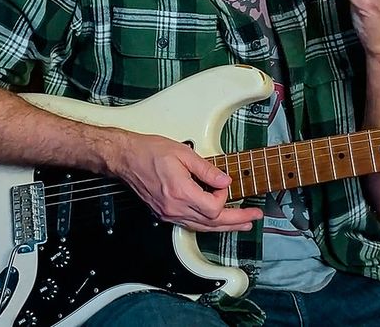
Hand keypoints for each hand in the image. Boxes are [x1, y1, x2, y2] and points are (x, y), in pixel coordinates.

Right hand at [111, 132, 263, 232]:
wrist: (126, 158)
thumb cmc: (149, 152)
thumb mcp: (183, 153)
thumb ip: (207, 169)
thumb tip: (225, 181)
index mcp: (181, 191)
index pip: (213, 207)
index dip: (224, 197)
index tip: (223, 184)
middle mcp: (175, 207)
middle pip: (212, 222)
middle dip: (236, 221)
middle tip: (253, 218)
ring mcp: (169, 213)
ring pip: (202, 227)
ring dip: (224, 227)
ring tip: (241, 225)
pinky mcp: (165, 214)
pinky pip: (190, 224)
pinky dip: (207, 225)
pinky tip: (216, 222)